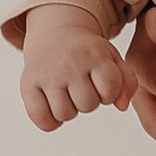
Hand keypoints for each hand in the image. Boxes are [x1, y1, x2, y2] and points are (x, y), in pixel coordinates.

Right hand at [20, 9, 130, 130]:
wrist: (54, 34)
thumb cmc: (87, 53)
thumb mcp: (112, 58)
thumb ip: (127, 81)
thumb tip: (121, 106)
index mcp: (94, 54)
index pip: (110, 90)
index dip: (109, 93)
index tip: (101, 83)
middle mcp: (70, 62)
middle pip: (87, 105)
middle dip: (89, 101)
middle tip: (82, 87)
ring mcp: (47, 73)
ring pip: (64, 114)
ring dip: (69, 110)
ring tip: (68, 94)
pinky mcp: (28, 83)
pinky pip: (41, 119)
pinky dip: (49, 121)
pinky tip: (53, 106)